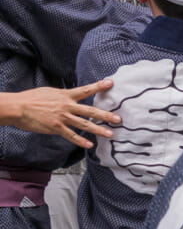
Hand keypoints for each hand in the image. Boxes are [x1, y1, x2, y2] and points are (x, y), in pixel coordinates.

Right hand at [3, 80, 117, 147]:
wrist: (18, 107)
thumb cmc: (32, 98)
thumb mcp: (50, 92)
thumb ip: (63, 95)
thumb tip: (71, 96)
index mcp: (66, 95)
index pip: (85, 90)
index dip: (98, 86)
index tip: (110, 83)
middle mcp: (67, 106)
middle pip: (90, 110)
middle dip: (105, 115)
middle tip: (118, 119)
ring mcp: (62, 118)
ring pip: (84, 124)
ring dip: (98, 130)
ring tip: (110, 134)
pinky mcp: (56, 128)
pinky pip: (71, 136)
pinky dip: (81, 141)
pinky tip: (90, 145)